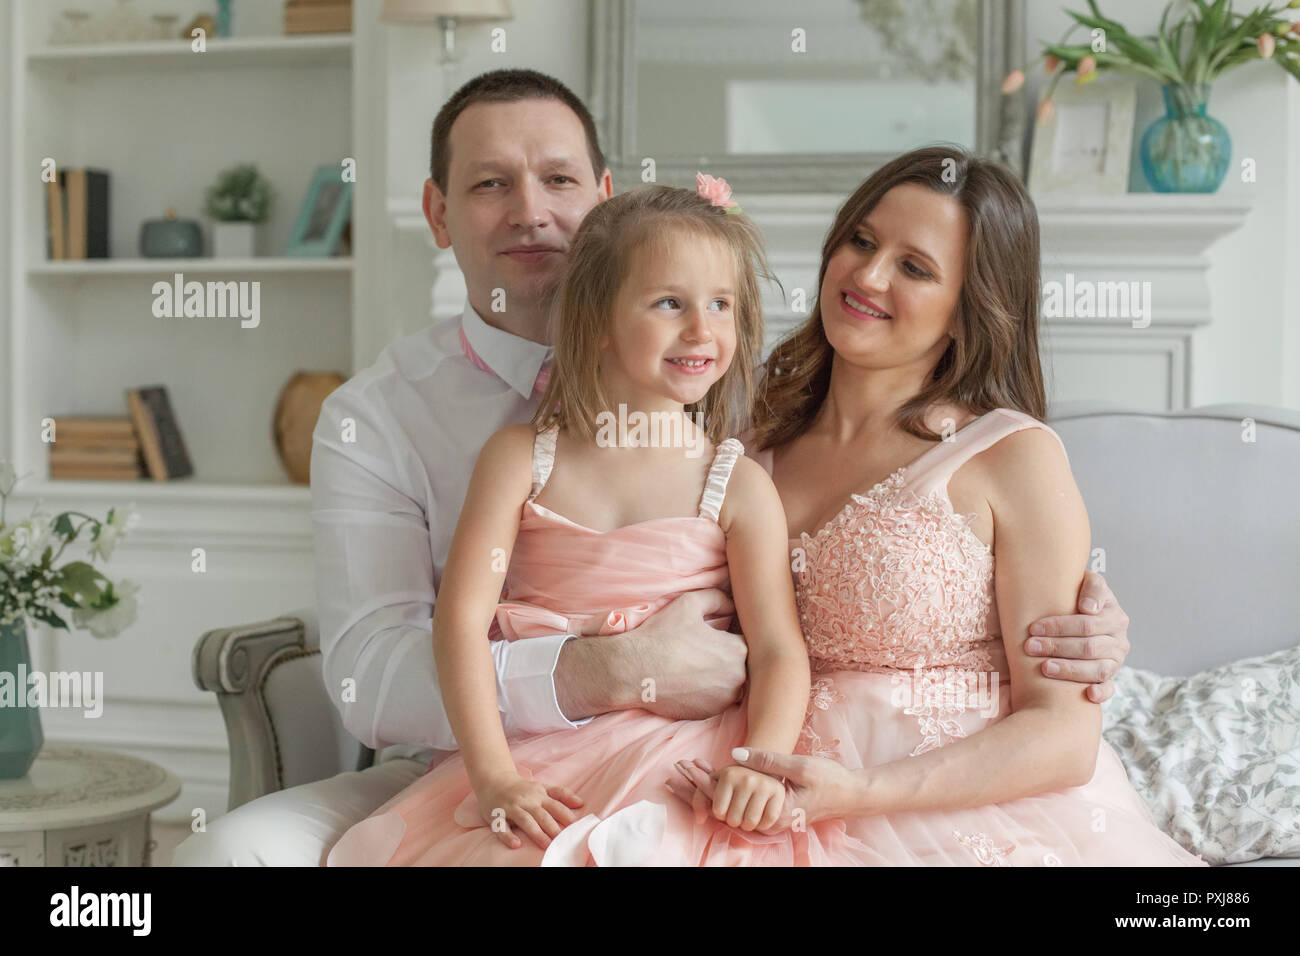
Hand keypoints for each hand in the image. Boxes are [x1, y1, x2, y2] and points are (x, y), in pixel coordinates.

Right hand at [475, 772, 584, 849]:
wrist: (494, 780)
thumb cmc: (522, 788)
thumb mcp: (542, 787)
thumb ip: (561, 794)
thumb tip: (582, 803)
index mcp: (539, 795)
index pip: (555, 806)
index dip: (566, 815)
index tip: (576, 826)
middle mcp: (526, 801)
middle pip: (542, 815)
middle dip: (553, 827)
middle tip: (563, 840)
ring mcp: (512, 808)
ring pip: (525, 821)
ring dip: (536, 833)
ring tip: (546, 845)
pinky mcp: (497, 816)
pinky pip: (502, 827)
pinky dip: (508, 836)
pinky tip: (516, 845)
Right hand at [625, 588, 747, 719]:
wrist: (634, 671)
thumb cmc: (661, 636)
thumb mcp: (689, 603)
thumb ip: (718, 598)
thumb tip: (732, 604)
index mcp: (737, 650)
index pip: (747, 641)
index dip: (732, 636)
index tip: (716, 636)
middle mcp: (738, 678)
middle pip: (742, 665)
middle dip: (727, 657)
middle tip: (704, 652)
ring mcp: (724, 699)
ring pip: (732, 684)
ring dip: (721, 677)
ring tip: (697, 667)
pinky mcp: (709, 713)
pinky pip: (717, 700)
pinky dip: (708, 693)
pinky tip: (690, 682)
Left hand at [666, 748, 862, 833]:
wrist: (850, 795)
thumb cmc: (829, 779)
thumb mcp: (800, 765)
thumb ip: (768, 761)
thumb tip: (735, 754)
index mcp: (772, 812)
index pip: (728, 801)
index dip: (703, 783)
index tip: (683, 768)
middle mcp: (768, 821)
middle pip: (722, 808)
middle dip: (699, 789)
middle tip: (675, 770)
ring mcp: (769, 821)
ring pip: (730, 809)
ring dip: (710, 792)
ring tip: (685, 774)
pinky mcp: (771, 816)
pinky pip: (741, 806)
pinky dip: (726, 794)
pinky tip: (713, 780)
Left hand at [708, 764, 785, 831]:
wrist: (769, 770)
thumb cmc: (738, 781)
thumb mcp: (719, 781)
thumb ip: (702, 785)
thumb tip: (689, 788)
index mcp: (728, 774)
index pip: (718, 811)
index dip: (721, 814)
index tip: (725, 806)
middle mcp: (746, 778)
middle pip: (733, 820)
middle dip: (735, 820)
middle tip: (739, 810)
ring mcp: (764, 785)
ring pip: (749, 823)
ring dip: (749, 824)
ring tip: (749, 813)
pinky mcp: (778, 793)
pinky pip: (767, 822)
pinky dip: (763, 825)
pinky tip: (761, 815)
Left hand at [1026, 569, 1130, 702]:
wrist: (1086, 612)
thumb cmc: (1079, 596)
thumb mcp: (1089, 582)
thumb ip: (1093, 587)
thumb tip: (1088, 608)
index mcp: (1114, 616)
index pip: (1087, 624)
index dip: (1059, 627)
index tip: (1034, 628)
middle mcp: (1119, 640)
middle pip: (1088, 647)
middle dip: (1056, 647)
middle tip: (1029, 647)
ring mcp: (1116, 661)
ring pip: (1098, 670)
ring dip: (1069, 670)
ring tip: (1044, 668)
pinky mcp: (1111, 678)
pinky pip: (1109, 688)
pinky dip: (1100, 693)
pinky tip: (1086, 694)